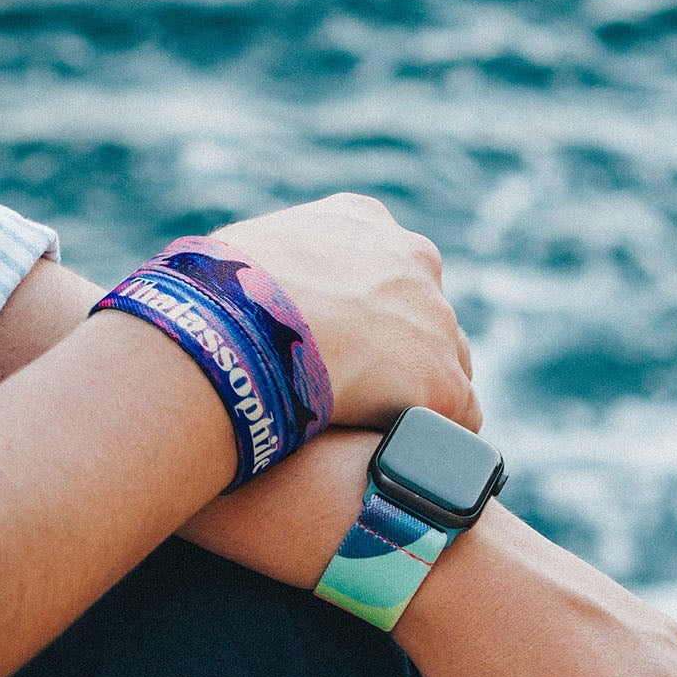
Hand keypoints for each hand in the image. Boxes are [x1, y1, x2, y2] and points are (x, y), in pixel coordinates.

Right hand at [218, 194, 478, 431]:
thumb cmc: (218, 297)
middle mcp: (413, 260)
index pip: (384, 265)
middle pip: (422, 313)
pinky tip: (404, 455)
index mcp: (364, 222)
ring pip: (447, 363)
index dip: (363, 307)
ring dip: (417, 392)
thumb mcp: (243, 252)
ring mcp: (435, 321)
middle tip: (352, 385)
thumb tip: (246, 295)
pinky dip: (435, 435)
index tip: (338, 338)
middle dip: (396, 347)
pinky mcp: (442, 380)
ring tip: (374, 426)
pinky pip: (458, 415)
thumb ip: (271, 267)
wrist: (242, 331)